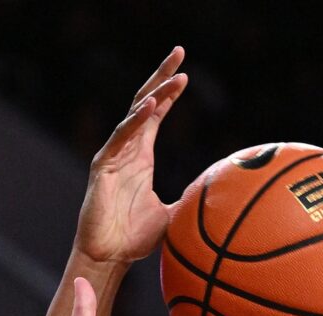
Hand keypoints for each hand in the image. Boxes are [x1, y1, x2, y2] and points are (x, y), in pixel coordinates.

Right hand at [75, 49, 188, 268]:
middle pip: (145, 101)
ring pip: (136, 113)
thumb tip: (219, 202)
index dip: (169, 92)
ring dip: (157, 92)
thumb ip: (190, 201)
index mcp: (141, 155)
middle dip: (161, 76)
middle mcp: (127, 148)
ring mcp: (113, 154)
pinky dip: (136, 120)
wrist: (109, 257)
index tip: (185, 73)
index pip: (156, 113)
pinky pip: (121, 136)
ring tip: (178, 76)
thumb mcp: (172, 214)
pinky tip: (152, 104)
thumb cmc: (135, 239)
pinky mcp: (103, 165)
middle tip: (180, 52)